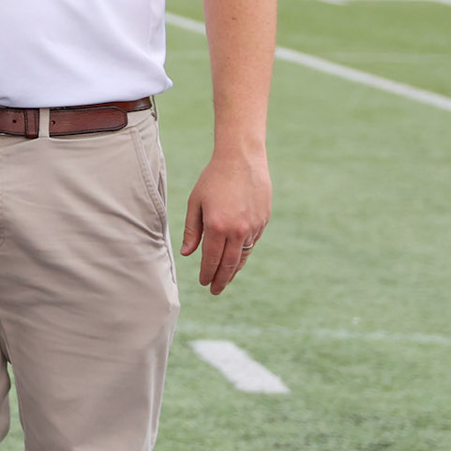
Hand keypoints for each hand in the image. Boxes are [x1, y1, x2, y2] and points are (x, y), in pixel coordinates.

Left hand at [180, 153, 271, 294]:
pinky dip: (243, 254)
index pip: (211, 259)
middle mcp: (236, 230)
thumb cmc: (213, 179)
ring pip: (243, 256)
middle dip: (221, 279)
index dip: (207, 273)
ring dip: (234, 271)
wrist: (241, 160)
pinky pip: (252, 244)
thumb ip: (192, 230)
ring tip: (225, 280)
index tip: (203, 282)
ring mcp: (252, 227)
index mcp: (216, 226)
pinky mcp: (263, 221)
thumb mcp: (195, 202)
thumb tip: (188, 253)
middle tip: (214, 290)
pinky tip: (237, 260)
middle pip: (229, 264)